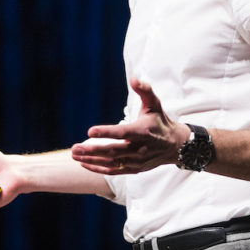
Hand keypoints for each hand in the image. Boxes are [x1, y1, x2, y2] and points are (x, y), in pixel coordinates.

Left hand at [71, 78, 188, 173]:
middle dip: (92, 150)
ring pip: (111, 163)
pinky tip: (84, 163)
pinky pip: (114, 171)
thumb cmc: (160, 121)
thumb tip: (134, 78)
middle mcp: (140, 148)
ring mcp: (137, 161)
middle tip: (75, 147)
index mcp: (143, 131)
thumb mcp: (154, 103)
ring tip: (74, 155)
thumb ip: (144, 90)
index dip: (106, 132)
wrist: (175, 145)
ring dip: (91, 160)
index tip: (89, 131)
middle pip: (112, 151)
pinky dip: (98, 168)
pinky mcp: (135, 169)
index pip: (122, 133)